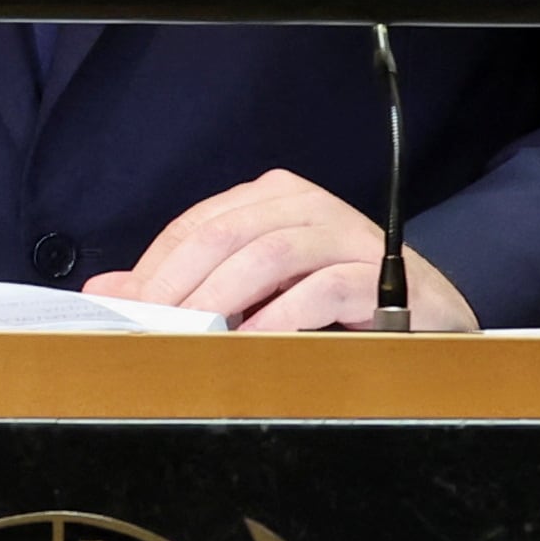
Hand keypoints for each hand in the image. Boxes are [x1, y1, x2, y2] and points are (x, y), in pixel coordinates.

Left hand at [90, 171, 475, 334]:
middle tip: (153, 331)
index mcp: (273, 198)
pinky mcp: (380, 273)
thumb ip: (190, 286)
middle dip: (179, 284)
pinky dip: (283, 316)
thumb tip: (107, 292)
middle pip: (225, 233)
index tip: (128, 313)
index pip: (197, 224)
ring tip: (198, 338)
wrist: (431, 322)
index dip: (156, 269)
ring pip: (269, 253)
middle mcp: (309, 205)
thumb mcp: (256, 292)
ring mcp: (348, 234)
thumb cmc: (334, 307)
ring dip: (224, 299)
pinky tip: (257, 342)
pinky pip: (324, 287)